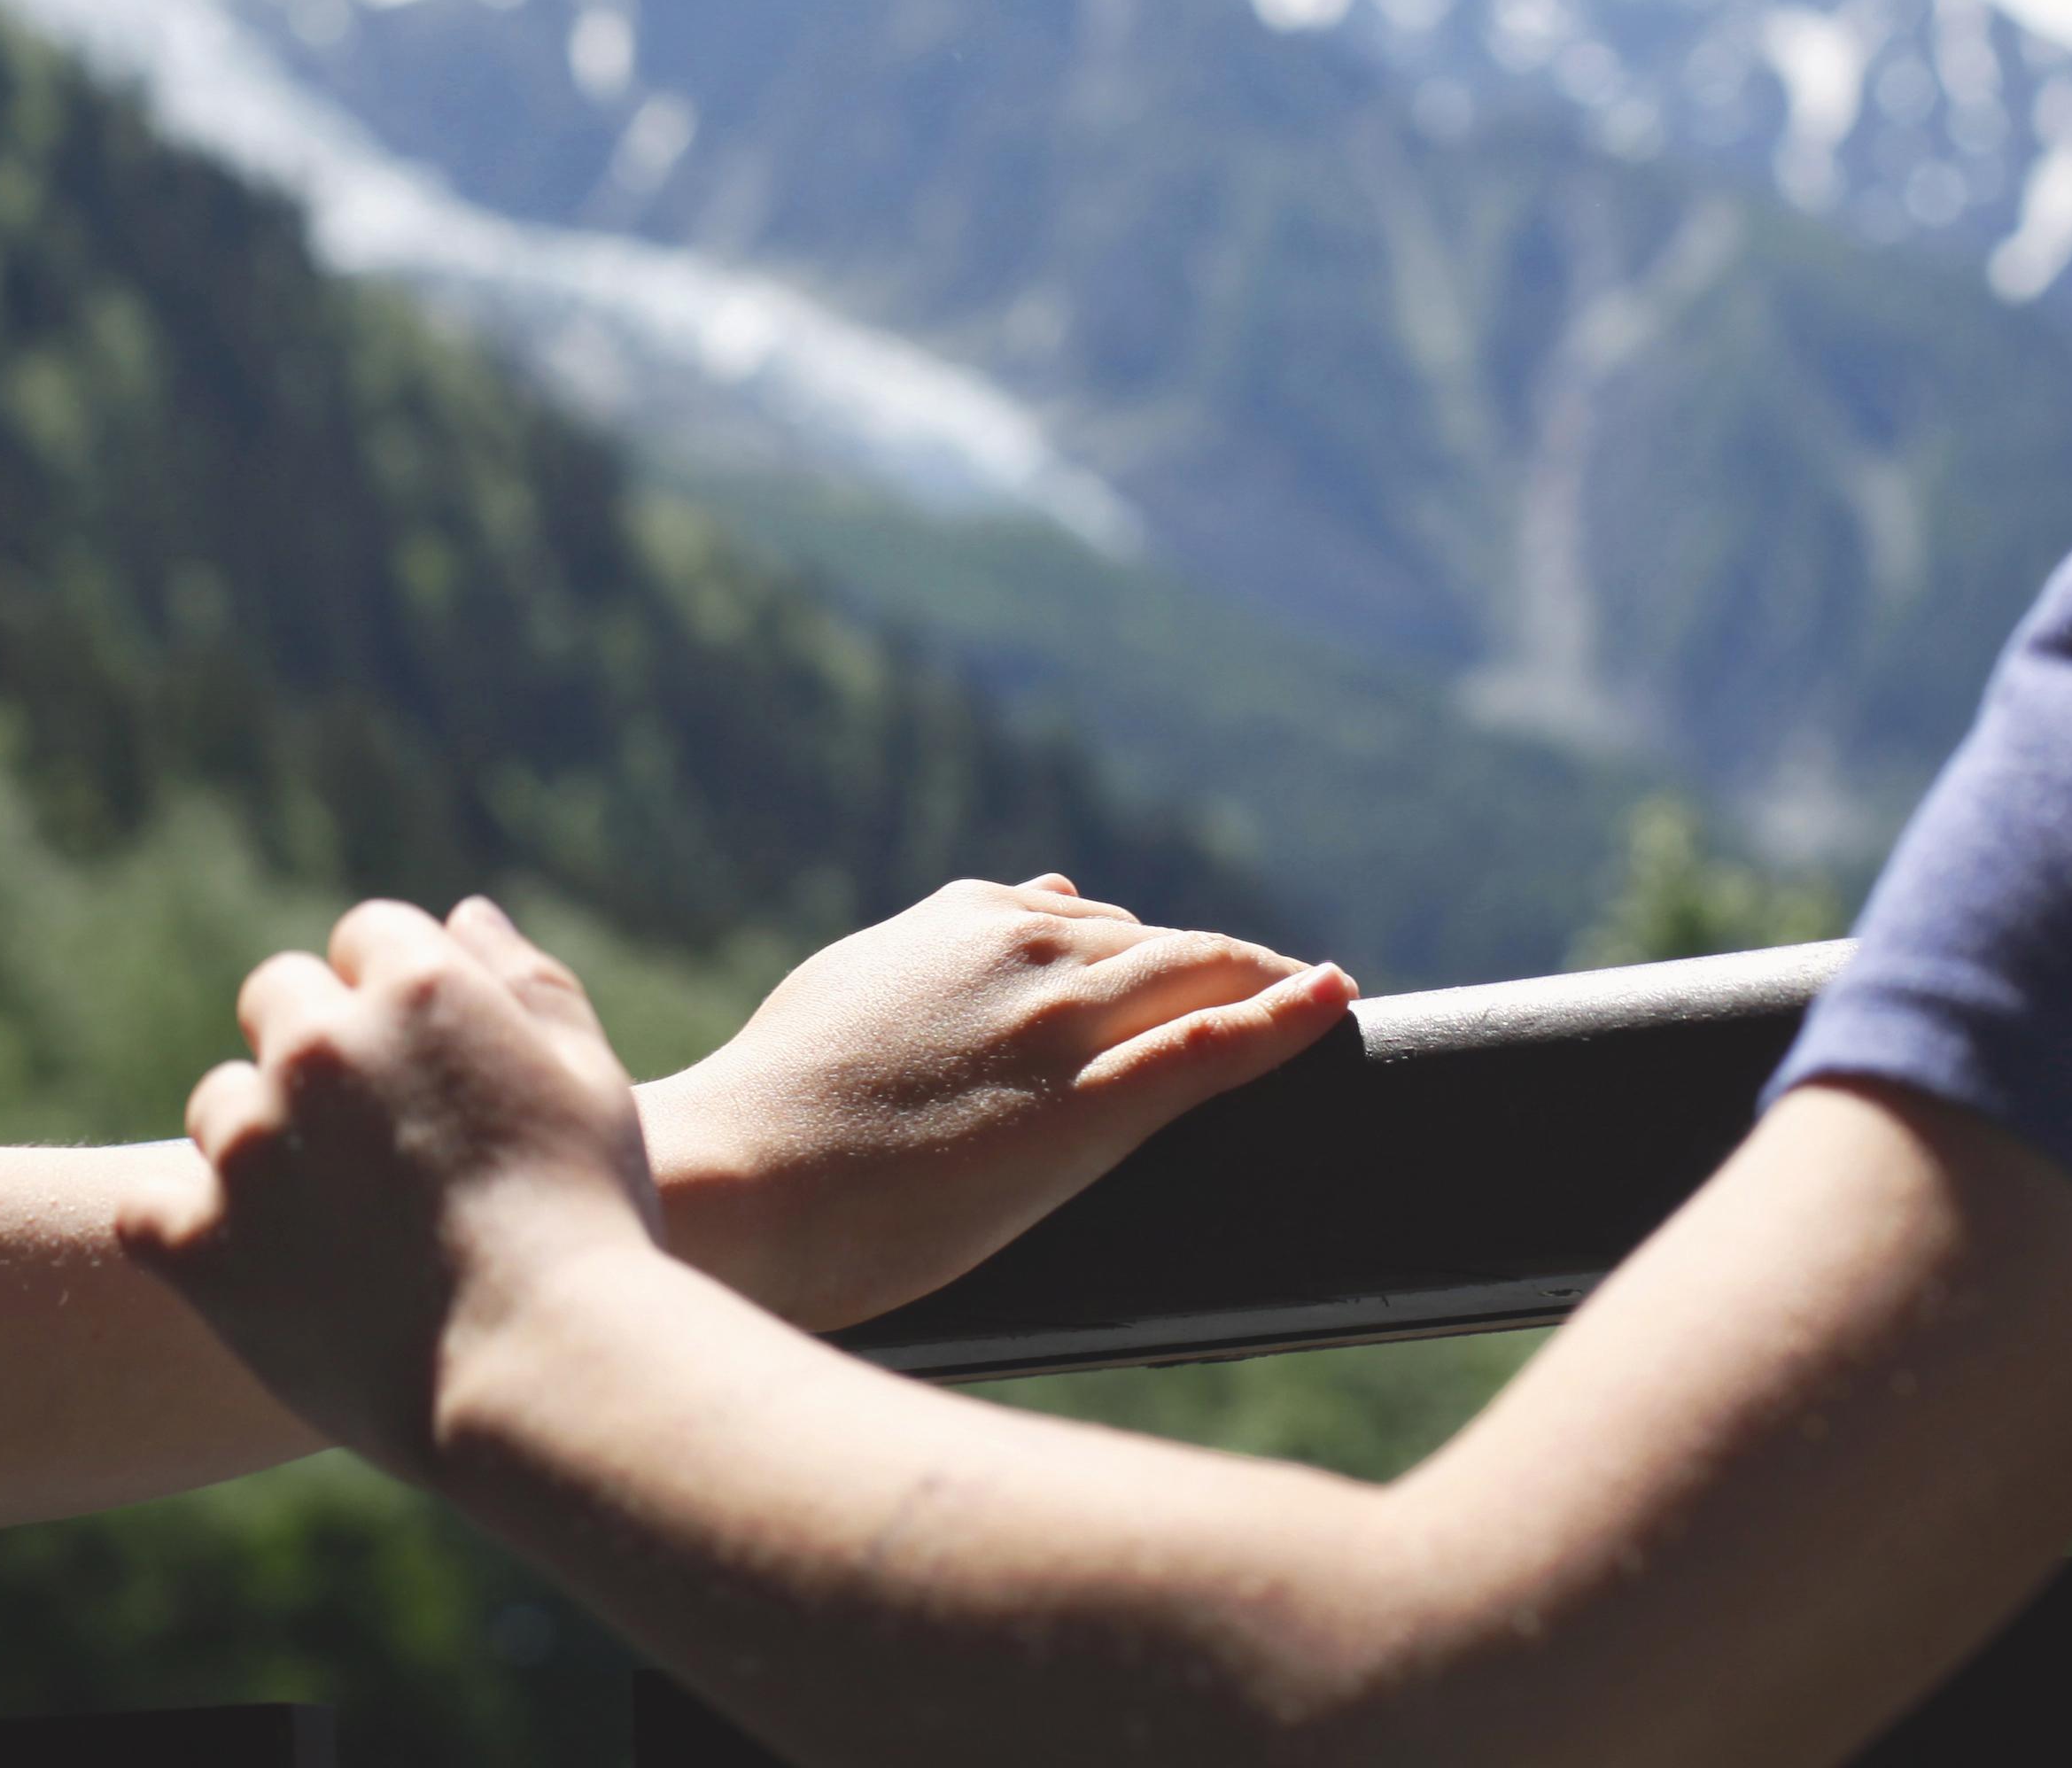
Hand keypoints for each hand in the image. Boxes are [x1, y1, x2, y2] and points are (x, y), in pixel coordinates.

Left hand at [120, 895, 665, 1477]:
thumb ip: (528, 983)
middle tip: (375, 1150)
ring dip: (259, 1145)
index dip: (394, 1002)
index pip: (364, 939)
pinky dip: (188, 1234)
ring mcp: (251, 1145)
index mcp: (415, 989)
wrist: (547, 1373)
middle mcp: (318, 1047)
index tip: (424, 1076)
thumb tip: (466, 915)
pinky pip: (148, 1210)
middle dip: (317, 1056)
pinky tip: (252, 1269)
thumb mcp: (590, 1083)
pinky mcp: (200, 1244)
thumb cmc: (591, 1226)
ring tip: (334, 1227)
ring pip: (218, 1105)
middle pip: (278, 1002)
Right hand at [636, 875, 1354, 1330]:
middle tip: (1286, 994)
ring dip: (1270, 981)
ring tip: (1321, 998)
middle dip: (1226, 965)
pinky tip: (1334, 1002)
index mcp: (960, 921)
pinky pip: (1210, 1046)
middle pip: (1162, 943)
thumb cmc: (775, 1106)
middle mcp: (1022, 949)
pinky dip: (1283, 1019)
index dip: (1153, 950)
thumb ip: (944, 944)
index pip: (1093, 919)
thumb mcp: (856, 984)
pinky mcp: (1083, 1109)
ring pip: (1200, 974)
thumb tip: (1051, 893)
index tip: (1192, 973)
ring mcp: (1058, 1023)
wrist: (738, 1178)